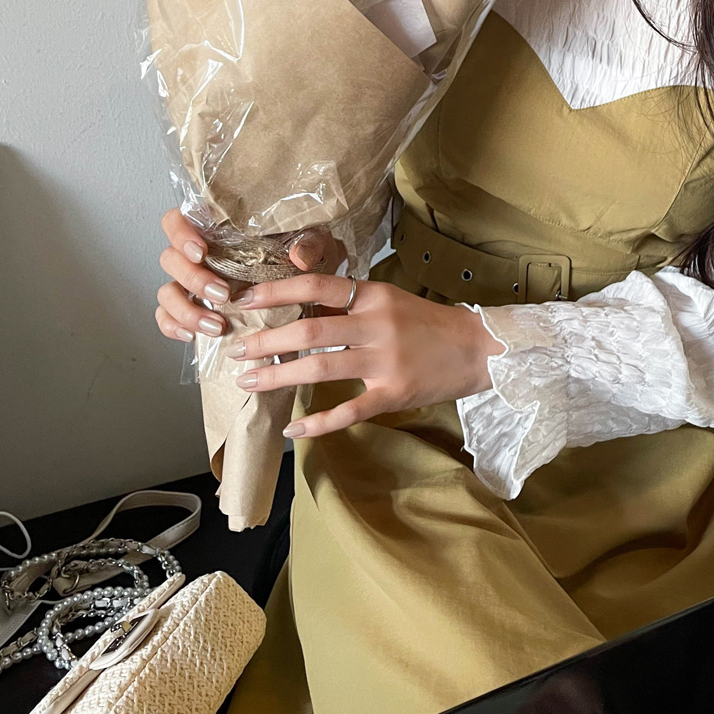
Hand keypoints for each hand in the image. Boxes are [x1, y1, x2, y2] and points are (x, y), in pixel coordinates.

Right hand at [155, 209, 343, 341]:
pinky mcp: (191, 308)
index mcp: (214, 228)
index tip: (201, 252)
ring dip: (186, 310)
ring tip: (217, 326)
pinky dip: (175, 327)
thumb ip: (308, 243)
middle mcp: (196, 254)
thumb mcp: (313, 243)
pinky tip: (194, 336)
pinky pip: (167, 318)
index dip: (180, 234)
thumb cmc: (302, 254)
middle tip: (223, 294)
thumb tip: (299, 256)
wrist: (308, 287)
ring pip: (167, 292)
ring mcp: (190, 283)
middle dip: (192, 279)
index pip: (176, 220)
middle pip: (169, 259)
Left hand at [227, 273, 503, 437]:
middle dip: (266, 340)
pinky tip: (292, 429)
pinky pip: (349, 410)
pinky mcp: (395, 393)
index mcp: (373, 295)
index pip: (317, 284)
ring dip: (279, 375)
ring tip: (249, 382)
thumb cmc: (427, 323)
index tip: (243, 299)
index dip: (276, 291)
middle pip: (310, 328)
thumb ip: (347, 302)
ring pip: (321, 366)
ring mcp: (386, 361)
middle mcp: (377, 324)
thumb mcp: (388, 299)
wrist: (478, 349)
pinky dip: (318, 422)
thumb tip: (295, 301)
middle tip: (236, 350)